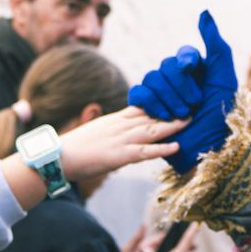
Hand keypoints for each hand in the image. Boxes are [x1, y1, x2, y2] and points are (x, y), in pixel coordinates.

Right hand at [53, 108, 184, 182]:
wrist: (57, 156)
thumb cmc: (75, 147)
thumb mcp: (97, 130)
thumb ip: (113, 127)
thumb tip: (127, 127)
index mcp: (115, 119)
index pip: (143, 106)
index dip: (162, 101)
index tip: (179, 95)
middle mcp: (120, 126)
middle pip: (151, 115)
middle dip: (172, 109)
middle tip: (193, 103)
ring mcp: (121, 140)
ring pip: (152, 130)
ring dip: (173, 125)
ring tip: (191, 120)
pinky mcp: (119, 156)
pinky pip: (144, 151)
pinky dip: (162, 149)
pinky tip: (177, 146)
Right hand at [127, 11, 236, 171]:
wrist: (210, 153)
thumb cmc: (222, 118)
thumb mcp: (224, 80)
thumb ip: (216, 45)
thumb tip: (204, 12)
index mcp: (196, 74)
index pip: (181, 57)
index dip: (186, 66)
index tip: (194, 72)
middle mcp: (177, 83)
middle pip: (163, 69)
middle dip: (180, 88)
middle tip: (194, 107)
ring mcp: (161, 98)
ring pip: (149, 82)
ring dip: (167, 101)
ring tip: (181, 118)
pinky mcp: (147, 113)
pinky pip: (137, 98)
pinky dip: (151, 106)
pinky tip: (165, 119)